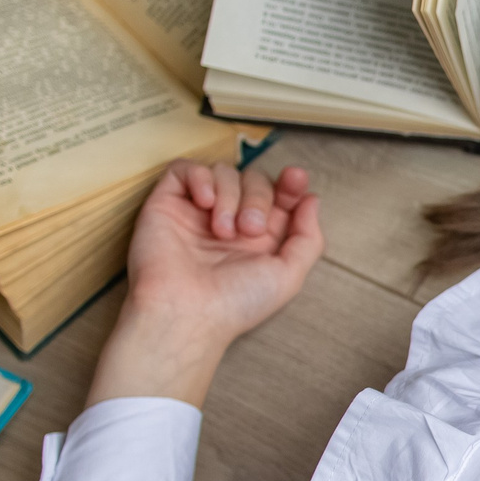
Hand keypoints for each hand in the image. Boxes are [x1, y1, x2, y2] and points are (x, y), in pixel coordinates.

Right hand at [86, 160, 323, 408]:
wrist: (186, 311)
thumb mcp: (289, 275)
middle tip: (250, 229)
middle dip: (259, 197)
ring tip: (223, 231)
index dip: (290, 183)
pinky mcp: (168, 203)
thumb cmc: (236, 302)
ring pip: (224, 172)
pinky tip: (205, 203)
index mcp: (260, 237)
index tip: (296, 178)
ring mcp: (198, 211)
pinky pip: (185, 169)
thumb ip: (308, 238)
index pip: (279, 195)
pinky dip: (201, 178)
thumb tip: (311, 200)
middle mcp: (231, 221)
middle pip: (255, 180)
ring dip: (231, 196)